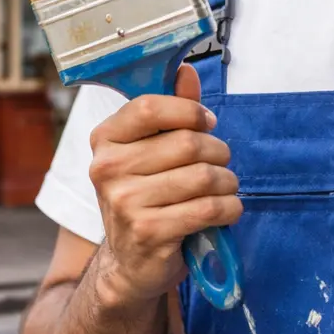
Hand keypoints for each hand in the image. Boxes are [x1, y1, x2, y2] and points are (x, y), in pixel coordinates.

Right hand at [86, 64, 242, 311]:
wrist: (131, 262)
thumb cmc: (146, 196)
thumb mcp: (149, 151)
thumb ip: (170, 111)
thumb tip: (186, 71)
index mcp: (105, 140)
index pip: (149, 106)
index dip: (188, 110)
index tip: (207, 122)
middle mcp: (107, 168)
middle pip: (186, 143)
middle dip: (218, 152)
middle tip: (221, 163)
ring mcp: (125, 202)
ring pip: (202, 176)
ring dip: (228, 183)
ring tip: (225, 188)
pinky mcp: (148, 232)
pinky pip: (207, 208)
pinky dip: (229, 207)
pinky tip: (227, 210)